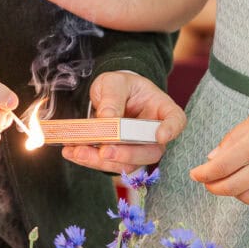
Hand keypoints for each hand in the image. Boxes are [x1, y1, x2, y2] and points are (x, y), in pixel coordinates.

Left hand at [62, 70, 186, 174]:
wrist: (110, 96)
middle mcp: (155, 133)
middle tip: (105, 152)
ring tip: (77, 152)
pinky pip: (110, 165)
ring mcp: (139, 148)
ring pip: (129, 163)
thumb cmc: (119, 86)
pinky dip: (90, 161)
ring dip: (102, 161)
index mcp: (162, 108)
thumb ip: (112, 97)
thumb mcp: (114, 82)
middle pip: (151, 150)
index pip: (175, 120)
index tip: (160, 136)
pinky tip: (72, 153)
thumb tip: (107, 117)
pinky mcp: (121, 158)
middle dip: (128, 155)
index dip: (171, 130)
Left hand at [191, 92, 248, 204]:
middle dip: (213, 187)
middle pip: (230, 187)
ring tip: (232, 181)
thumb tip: (212, 158)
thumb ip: (236, 137)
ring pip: (248, 197)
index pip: (220, 166)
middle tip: (208, 183)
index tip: (195, 175)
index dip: (203, 174)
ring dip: (234, 192)